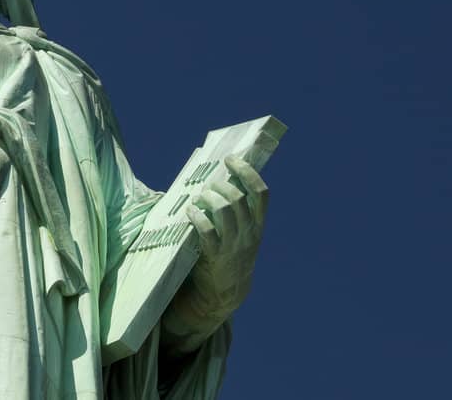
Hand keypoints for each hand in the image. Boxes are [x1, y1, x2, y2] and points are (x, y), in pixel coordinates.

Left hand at [161, 156, 268, 350]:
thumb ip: (236, 212)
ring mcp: (233, 245)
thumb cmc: (228, 254)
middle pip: (238, 199)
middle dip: (220, 186)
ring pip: (224, 210)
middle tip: (208, 185)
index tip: (232, 160)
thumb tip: (218, 179)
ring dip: (208, 198)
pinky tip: (190, 212)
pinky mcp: (215, 255)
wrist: (226, 292)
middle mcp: (249, 233)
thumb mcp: (242, 234)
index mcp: (257, 225)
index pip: (261, 194)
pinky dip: (197, 216)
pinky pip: (207, 231)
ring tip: (198, 198)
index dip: (247, 172)